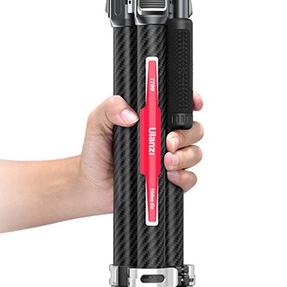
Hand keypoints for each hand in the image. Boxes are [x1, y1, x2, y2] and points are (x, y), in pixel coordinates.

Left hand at [79, 93, 203, 213]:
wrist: (92, 184)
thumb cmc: (96, 151)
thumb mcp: (97, 123)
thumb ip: (111, 108)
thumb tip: (132, 114)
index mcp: (152, 118)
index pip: (178, 106)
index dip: (192, 102)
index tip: (195, 104)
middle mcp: (164, 136)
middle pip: (193, 129)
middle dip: (186, 134)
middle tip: (169, 141)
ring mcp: (169, 159)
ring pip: (195, 153)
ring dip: (184, 156)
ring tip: (166, 161)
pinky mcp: (170, 181)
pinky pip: (190, 178)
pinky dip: (183, 176)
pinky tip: (168, 176)